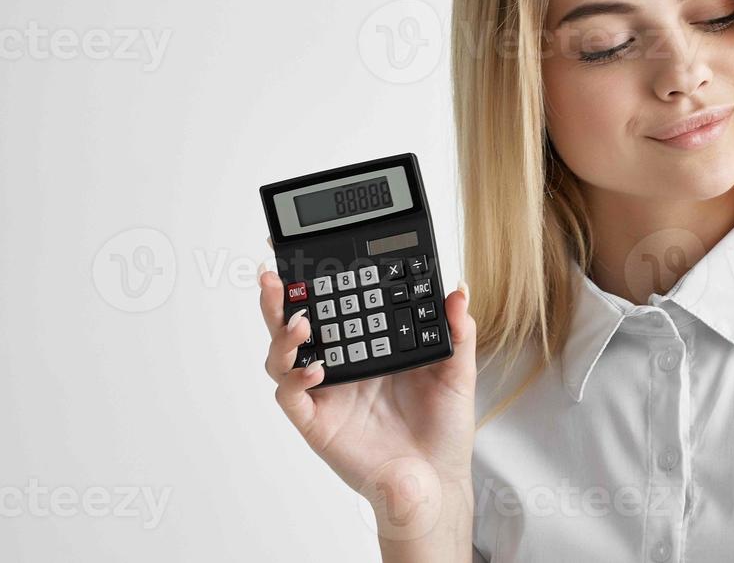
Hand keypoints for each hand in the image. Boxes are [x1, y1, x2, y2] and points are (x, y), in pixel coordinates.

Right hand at [256, 249, 477, 501]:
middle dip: (279, 300)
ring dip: (283, 336)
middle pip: (296, 326)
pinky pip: (292, 398)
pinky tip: (314, 369)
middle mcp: (341, 365)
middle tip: (274, 276)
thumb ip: (456, 331)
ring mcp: (326, 393)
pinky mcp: (317, 423)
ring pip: (284, 358)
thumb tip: (459, 291)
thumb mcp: (457, 371)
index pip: (335, 307)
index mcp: (369, 346)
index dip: (316, 283)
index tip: (308, 256)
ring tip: (300, 321)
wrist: (437, 477)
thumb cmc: (443, 426)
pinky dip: (295, 380)